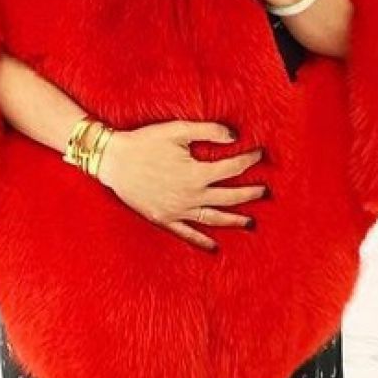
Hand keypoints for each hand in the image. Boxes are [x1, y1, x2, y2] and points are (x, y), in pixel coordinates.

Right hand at [95, 120, 265, 252]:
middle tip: (264, 191)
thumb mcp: (178, 130)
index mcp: (197, 174)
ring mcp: (178, 211)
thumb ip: (209, 130)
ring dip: (234, 221)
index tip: (259, 154)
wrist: (113, 160)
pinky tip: (214, 247)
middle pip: (229, 197)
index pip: (232, 168)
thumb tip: (235, 136)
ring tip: (250, 223)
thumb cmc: (145, 142)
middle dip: (249, 193)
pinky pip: (187, 234)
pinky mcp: (164, 219)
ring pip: (213, 219)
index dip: (249, 160)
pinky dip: (202, 241)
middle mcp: (191, 196)